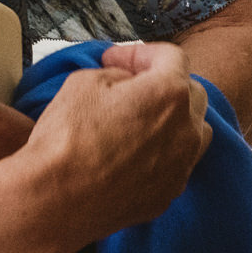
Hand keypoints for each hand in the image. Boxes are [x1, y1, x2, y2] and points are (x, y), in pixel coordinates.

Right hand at [22, 40, 212, 252]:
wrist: (57, 200)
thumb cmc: (67, 138)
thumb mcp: (84, 82)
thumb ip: (117, 74)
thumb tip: (125, 82)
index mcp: (169, 94)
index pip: (171, 57)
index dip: (140, 53)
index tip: (116, 59)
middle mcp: (186, 130)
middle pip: (191, 93)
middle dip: (163, 82)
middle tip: (129, 84)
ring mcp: (181, 167)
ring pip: (194, 131)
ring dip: (174, 119)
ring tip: (141, 120)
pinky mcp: (169, 195)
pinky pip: (177, 164)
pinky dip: (163, 152)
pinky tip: (134, 154)